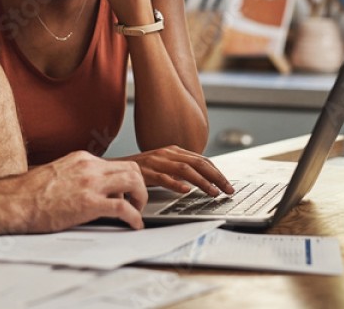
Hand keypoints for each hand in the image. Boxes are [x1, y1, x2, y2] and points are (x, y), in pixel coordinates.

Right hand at [17, 151, 147, 230]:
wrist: (14, 202)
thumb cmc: (29, 193)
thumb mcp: (58, 174)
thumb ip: (77, 177)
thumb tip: (88, 189)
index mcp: (82, 159)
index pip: (116, 163)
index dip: (126, 180)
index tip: (126, 192)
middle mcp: (89, 167)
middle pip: (132, 168)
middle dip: (140, 186)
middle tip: (137, 201)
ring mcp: (90, 184)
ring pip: (134, 181)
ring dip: (141, 198)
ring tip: (137, 211)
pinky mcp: (89, 203)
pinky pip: (123, 208)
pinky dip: (134, 217)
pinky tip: (134, 225)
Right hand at [113, 146, 234, 195]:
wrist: (115, 167)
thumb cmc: (141, 169)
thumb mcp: (163, 165)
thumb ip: (180, 169)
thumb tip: (201, 179)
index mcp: (174, 151)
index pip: (202, 160)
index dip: (217, 172)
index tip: (228, 184)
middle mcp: (167, 154)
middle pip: (198, 163)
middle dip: (216, 177)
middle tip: (227, 190)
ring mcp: (157, 162)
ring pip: (185, 170)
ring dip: (202, 182)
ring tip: (213, 193)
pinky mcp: (146, 172)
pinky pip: (164, 178)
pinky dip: (176, 184)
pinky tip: (186, 191)